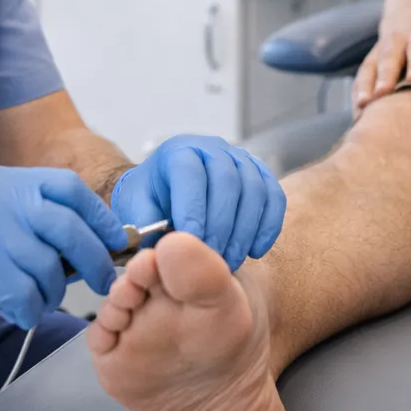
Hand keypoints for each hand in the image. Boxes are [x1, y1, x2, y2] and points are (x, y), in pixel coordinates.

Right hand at [0, 166, 128, 330]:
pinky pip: (21, 293)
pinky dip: (28, 309)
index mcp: (8, 182)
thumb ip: (37, 223)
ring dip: (52, 293)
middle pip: (68, 227)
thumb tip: (97, 245)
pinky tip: (18, 311)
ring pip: (46, 267)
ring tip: (38, 300)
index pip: (69, 189)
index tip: (117, 241)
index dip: (100, 217)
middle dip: (94, 260)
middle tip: (101, 281)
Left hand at [112, 135, 286, 271]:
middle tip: (214, 261)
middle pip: (227, 181)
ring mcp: (240, 158)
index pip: (190, 174)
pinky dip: (269, 225)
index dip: (194, 209)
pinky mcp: (260, 174)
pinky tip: (256, 251)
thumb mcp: (136, 211)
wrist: (165, 192)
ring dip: (245, 231)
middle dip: (222, 226)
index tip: (194, 246)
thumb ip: (144, 228)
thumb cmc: (150, 201)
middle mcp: (212, 148)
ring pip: (254, 189)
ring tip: (230, 262)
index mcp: (178, 152)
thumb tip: (160, 250)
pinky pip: (274, 196)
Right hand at [353, 5, 410, 113]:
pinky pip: (360, 78)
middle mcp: (396, 41)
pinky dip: (358, 95)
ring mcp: (378, 52)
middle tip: (383, 92)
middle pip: (389, 58)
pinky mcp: (369, 64)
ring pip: (370, 68)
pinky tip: (358, 115)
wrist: (409, 18)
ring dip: (365, 86)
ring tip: (363, 105)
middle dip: (385, 75)